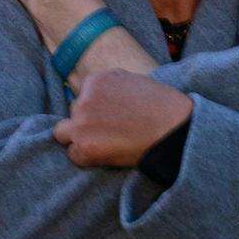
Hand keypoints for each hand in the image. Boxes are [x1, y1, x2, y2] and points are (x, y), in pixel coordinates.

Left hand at [53, 70, 192, 167]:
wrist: (174, 129)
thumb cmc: (162, 105)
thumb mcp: (134, 81)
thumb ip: (111, 86)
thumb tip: (100, 96)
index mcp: (96, 80)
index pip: (83, 95)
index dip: (96, 108)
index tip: (110, 117)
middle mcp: (84, 99)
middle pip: (74, 113)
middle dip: (87, 122)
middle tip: (109, 131)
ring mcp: (82, 124)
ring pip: (64, 134)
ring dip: (80, 139)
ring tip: (105, 144)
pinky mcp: (85, 147)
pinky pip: (74, 155)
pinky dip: (87, 158)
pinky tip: (108, 154)